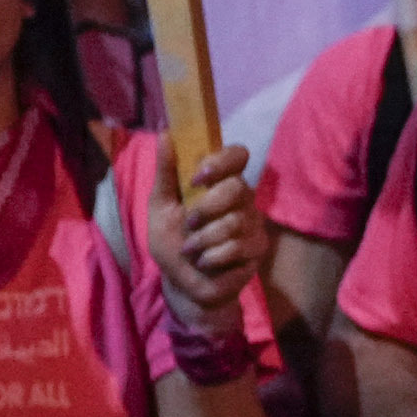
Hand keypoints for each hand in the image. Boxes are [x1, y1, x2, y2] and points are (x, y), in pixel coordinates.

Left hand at [150, 142, 264, 328]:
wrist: (181, 283)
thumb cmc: (172, 241)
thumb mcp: (160, 206)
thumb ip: (165, 172)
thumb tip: (165, 133)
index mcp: (219, 182)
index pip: (237, 155)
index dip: (221, 161)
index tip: (197, 177)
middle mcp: (241, 198)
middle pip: (237, 188)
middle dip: (207, 207)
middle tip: (190, 223)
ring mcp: (253, 223)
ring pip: (235, 221)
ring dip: (204, 239)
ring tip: (191, 250)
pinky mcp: (257, 249)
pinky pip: (238, 246)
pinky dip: (213, 256)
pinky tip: (205, 262)